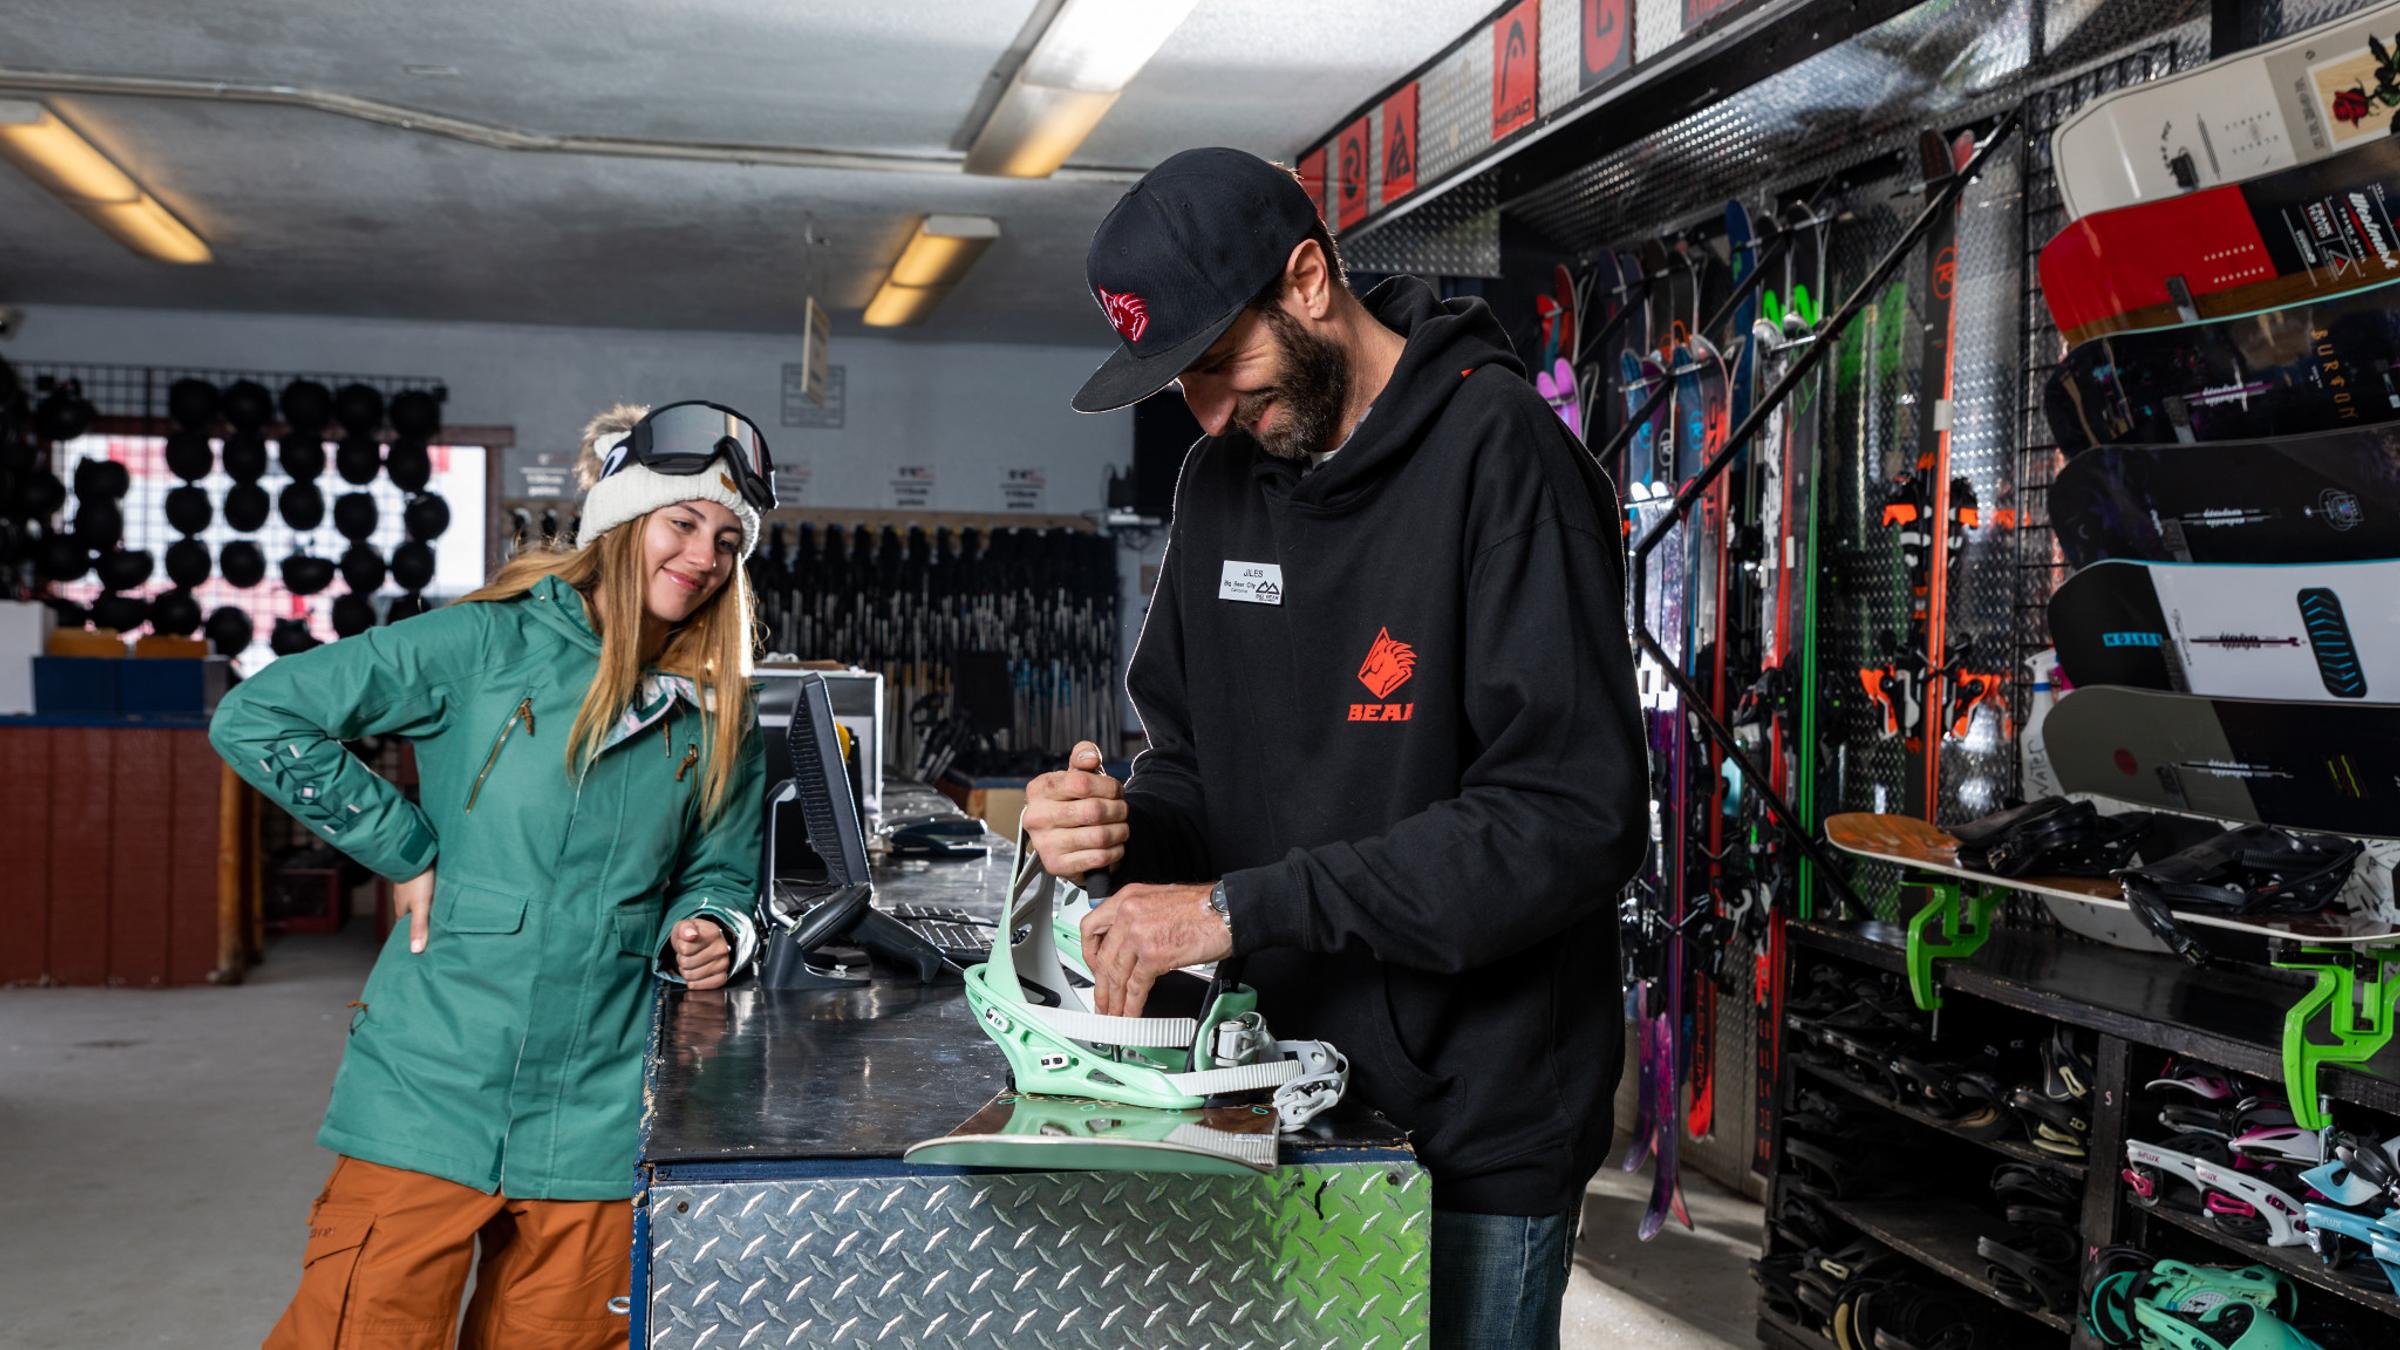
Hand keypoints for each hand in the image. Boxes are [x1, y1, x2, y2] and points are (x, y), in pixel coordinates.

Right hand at [395, 867, 434, 952]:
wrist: (415, 851)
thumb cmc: (417, 880)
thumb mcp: (420, 906)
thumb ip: (419, 927)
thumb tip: (415, 951)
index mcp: (402, 911)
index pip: (405, 930)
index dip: (412, 939)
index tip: (421, 950)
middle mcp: (405, 901)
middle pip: (414, 918)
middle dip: (423, 926)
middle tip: (436, 937)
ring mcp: (411, 890)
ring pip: (421, 905)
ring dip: (429, 911)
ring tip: (442, 920)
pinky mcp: (420, 879)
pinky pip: (426, 893)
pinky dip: (433, 899)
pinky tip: (441, 899)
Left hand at [671, 919, 732, 989]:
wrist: (705, 943)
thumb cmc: (692, 935)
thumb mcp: (685, 926)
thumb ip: (685, 928)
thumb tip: (690, 935)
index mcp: (713, 933)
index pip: (685, 949)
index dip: (680, 947)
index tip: (685, 943)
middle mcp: (722, 948)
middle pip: (686, 963)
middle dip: (682, 960)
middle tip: (688, 954)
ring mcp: (724, 963)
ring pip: (691, 976)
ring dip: (686, 971)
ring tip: (692, 962)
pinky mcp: (723, 976)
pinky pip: (703, 986)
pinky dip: (695, 983)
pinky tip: (696, 974)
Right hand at [1023, 740, 1127, 879]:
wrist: (1062, 839)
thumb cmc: (1072, 801)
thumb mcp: (1075, 775)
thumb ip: (1083, 757)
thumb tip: (1090, 757)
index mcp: (1038, 789)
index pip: (1082, 783)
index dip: (1109, 786)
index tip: (1117, 791)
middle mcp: (1035, 817)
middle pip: (1094, 811)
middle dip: (1119, 810)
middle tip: (1123, 811)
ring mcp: (1044, 844)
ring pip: (1099, 836)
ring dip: (1120, 831)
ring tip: (1122, 828)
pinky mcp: (1056, 866)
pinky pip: (1098, 858)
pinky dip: (1115, 851)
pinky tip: (1116, 845)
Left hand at [1080, 881, 1232, 1016]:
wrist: (1228, 910)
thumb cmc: (1204, 907)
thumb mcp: (1160, 901)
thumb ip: (1139, 917)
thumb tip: (1131, 942)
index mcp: (1128, 898)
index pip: (1091, 927)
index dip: (1088, 954)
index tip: (1093, 968)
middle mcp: (1128, 913)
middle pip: (1102, 958)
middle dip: (1100, 986)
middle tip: (1101, 1001)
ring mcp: (1139, 934)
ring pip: (1115, 975)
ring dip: (1113, 1000)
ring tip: (1113, 1014)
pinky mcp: (1154, 955)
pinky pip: (1135, 986)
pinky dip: (1131, 1005)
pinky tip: (1130, 1013)